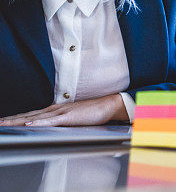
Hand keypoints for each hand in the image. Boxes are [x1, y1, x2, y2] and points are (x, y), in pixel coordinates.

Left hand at [0, 93, 127, 125]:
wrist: (108, 105)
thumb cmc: (93, 111)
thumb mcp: (73, 116)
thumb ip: (61, 120)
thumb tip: (51, 126)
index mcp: (56, 109)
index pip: (32, 115)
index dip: (17, 118)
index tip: (4, 121)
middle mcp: (55, 109)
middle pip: (28, 115)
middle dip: (11, 119)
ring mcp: (61, 112)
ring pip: (35, 117)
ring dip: (18, 121)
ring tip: (4, 123)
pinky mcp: (69, 117)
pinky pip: (51, 121)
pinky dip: (38, 122)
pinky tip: (29, 124)